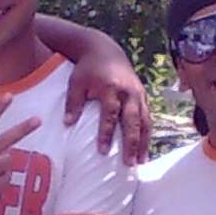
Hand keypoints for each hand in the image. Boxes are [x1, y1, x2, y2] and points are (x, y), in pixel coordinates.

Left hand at [63, 35, 150, 163]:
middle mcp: (128, 92)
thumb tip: (67, 124)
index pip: (109, 114)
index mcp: (111, 88)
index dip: (106, 133)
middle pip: (132, 121)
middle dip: (131, 143)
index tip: (103, 152)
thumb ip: (73, 103)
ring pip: (144, 121)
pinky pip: (148, 118)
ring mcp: (138, 94)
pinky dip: (147, 134)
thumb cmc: (87, 69)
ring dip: (143, 143)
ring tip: (140, 162)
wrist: (105, 50)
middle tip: (129, 163)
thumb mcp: (76, 82)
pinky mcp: (143, 96)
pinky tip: (144, 150)